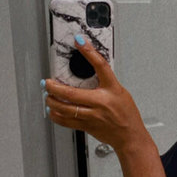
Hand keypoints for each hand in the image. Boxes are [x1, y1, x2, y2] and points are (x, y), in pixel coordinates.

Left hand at [44, 36, 146, 151]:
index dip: (89, 52)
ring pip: (65, 108)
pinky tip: (52, 110)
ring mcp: (93, 116)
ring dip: (51, 101)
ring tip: (47, 96)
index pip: (101, 66)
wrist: (130, 136)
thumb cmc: (127, 114)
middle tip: (47, 82)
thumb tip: (89, 72)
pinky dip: (55, 115)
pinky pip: (66, 121)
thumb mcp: (120, 92)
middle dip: (53, 87)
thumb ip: (104, 83)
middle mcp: (101, 102)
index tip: (80, 41)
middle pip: (71, 93)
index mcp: (113, 90)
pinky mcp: (87, 126)